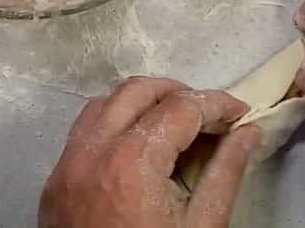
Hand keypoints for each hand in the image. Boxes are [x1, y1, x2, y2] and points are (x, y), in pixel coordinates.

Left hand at [39, 77, 259, 227]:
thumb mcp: (203, 226)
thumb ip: (227, 171)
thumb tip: (250, 132)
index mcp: (132, 163)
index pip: (182, 107)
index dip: (218, 104)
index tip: (241, 112)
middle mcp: (92, 153)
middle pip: (138, 90)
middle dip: (180, 93)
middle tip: (211, 115)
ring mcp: (66, 167)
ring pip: (104, 103)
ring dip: (143, 103)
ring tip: (176, 125)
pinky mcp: (54, 183)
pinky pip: (83, 131)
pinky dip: (115, 122)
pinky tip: (140, 148)